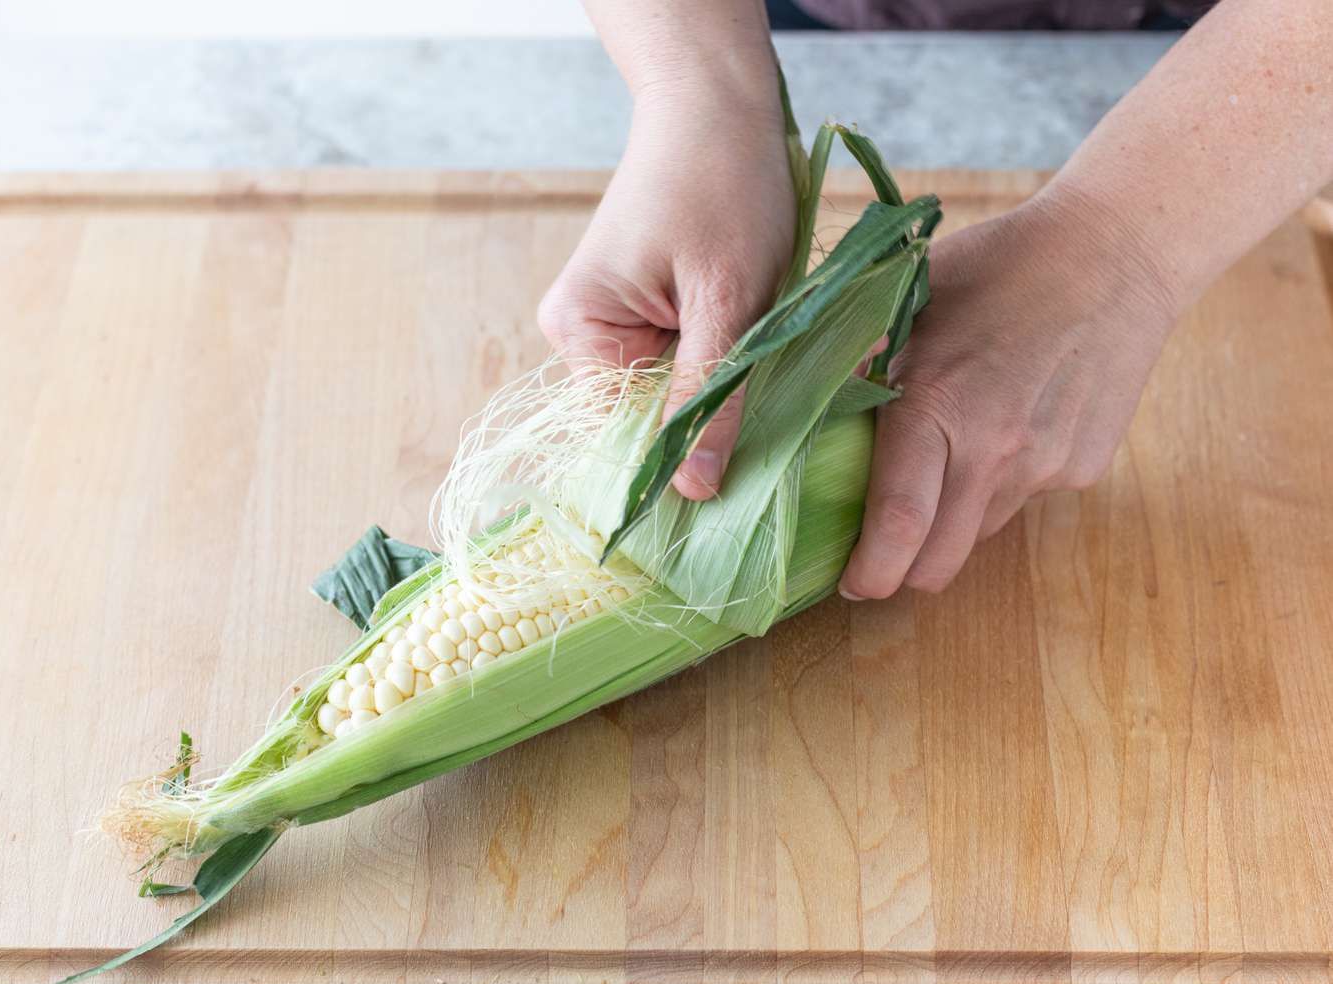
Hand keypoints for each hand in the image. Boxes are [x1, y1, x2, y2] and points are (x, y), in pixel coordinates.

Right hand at [538, 81, 793, 498]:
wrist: (718, 105)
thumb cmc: (722, 184)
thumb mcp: (728, 299)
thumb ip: (711, 396)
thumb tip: (694, 492)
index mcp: (581, 331)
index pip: (626, 434)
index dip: (685, 457)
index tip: (749, 476)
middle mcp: (583, 333)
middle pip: (652, 415)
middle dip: (718, 410)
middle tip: (786, 396)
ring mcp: (613, 321)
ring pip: (678, 390)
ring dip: (730, 380)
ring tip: (777, 346)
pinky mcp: (645, 309)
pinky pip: (687, 360)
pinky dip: (727, 354)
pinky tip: (761, 330)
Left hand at [838, 187, 1181, 597]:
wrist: (1117, 252)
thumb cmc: (997, 266)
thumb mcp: (909, 299)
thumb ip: (857, 360)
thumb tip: (794, 407)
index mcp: (937, 405)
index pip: (897, 522)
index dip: (867, 571)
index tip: (845, 583)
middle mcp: (996, 449)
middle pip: (939, 560)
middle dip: (901, 571)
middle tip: (877, 553)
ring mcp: (1048, 465)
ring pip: (980, 533)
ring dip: (950, 524)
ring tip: (941, 469)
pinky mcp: (1085, 468)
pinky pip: (1024, 499)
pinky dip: (999, 486)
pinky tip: (1003, 429)